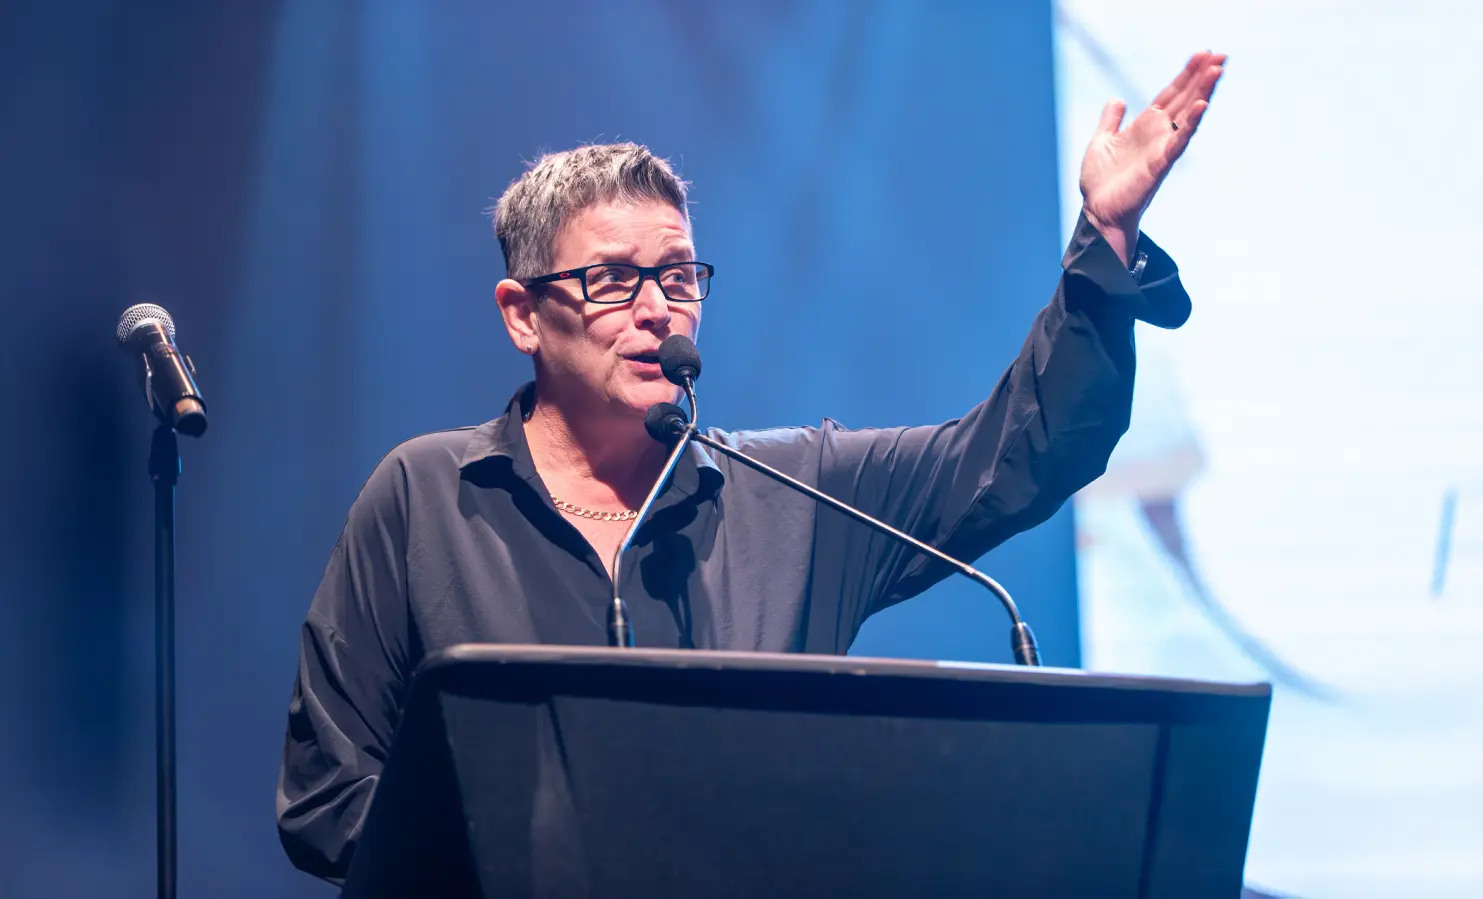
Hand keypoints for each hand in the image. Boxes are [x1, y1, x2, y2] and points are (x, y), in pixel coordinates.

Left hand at [1079, 51, 1225, 263]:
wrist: (1098, 211)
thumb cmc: (1102, 182)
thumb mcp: (1101, 142)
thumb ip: (1110, 120)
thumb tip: (1117, 100)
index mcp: (1145, 126)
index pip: (1171, 94)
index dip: (1186, 74)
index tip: (1203, 53)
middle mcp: (1158, 134)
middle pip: (1185, 98)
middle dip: (1202, 76)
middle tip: (1221, 54)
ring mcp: (1162, 148)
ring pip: (1188, 115)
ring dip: (1203, 92)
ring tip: (1217, 70)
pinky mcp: (1161, 163)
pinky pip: (1179, 140)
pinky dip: (1191, 123)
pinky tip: (1202, 105)